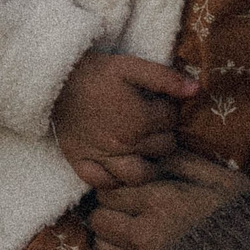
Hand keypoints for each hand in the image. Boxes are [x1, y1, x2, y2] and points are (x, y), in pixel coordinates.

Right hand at [51, 52, 196, 188]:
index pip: (172, 121)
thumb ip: (165, 78)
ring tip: (142, 149)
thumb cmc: (94, 71)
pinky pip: (104, 184)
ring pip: (141, 175)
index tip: (157, 102)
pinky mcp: (81, 162)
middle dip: (162, 134)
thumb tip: (197, 90)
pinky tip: (117, 167)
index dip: (168, 110)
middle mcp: (124, 144)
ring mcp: (102, 157)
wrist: (52, 79)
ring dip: (147, 163)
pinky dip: (114, 180)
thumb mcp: (130, 66)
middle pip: (163, 148)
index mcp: (139, 119)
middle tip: (149, 122)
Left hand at [86, 153, 249, 249]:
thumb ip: (184, 162)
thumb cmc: (249, 229)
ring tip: (136, 235)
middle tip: (132, 213)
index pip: (110, 188)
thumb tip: (153, 149)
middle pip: (99, 216)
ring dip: (112, 238)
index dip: (120, 188)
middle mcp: (144, 235)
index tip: (134, 192)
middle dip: (112, 211)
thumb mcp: (225, 183)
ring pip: (100, 245)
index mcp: (163, 202)